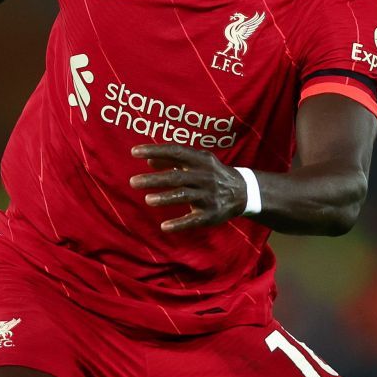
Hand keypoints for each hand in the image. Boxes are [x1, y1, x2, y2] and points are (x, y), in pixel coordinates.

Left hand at [128, 144, 247, 231]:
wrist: (243, 192)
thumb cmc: (212, 173)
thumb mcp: (197, 162)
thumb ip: (173, 160)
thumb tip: (148, 160)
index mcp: (200, 160)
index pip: (175, 152)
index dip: (155, 150)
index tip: (134, 151)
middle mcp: (205, 177)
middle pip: (176, 176)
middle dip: (154, 179)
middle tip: (133, 182)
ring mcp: (208, 196)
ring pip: (184, 196)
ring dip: (165, 198)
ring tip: (147, 200)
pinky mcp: (210, 215)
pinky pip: (193, 220)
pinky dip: (179, 224)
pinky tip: (164, 227)